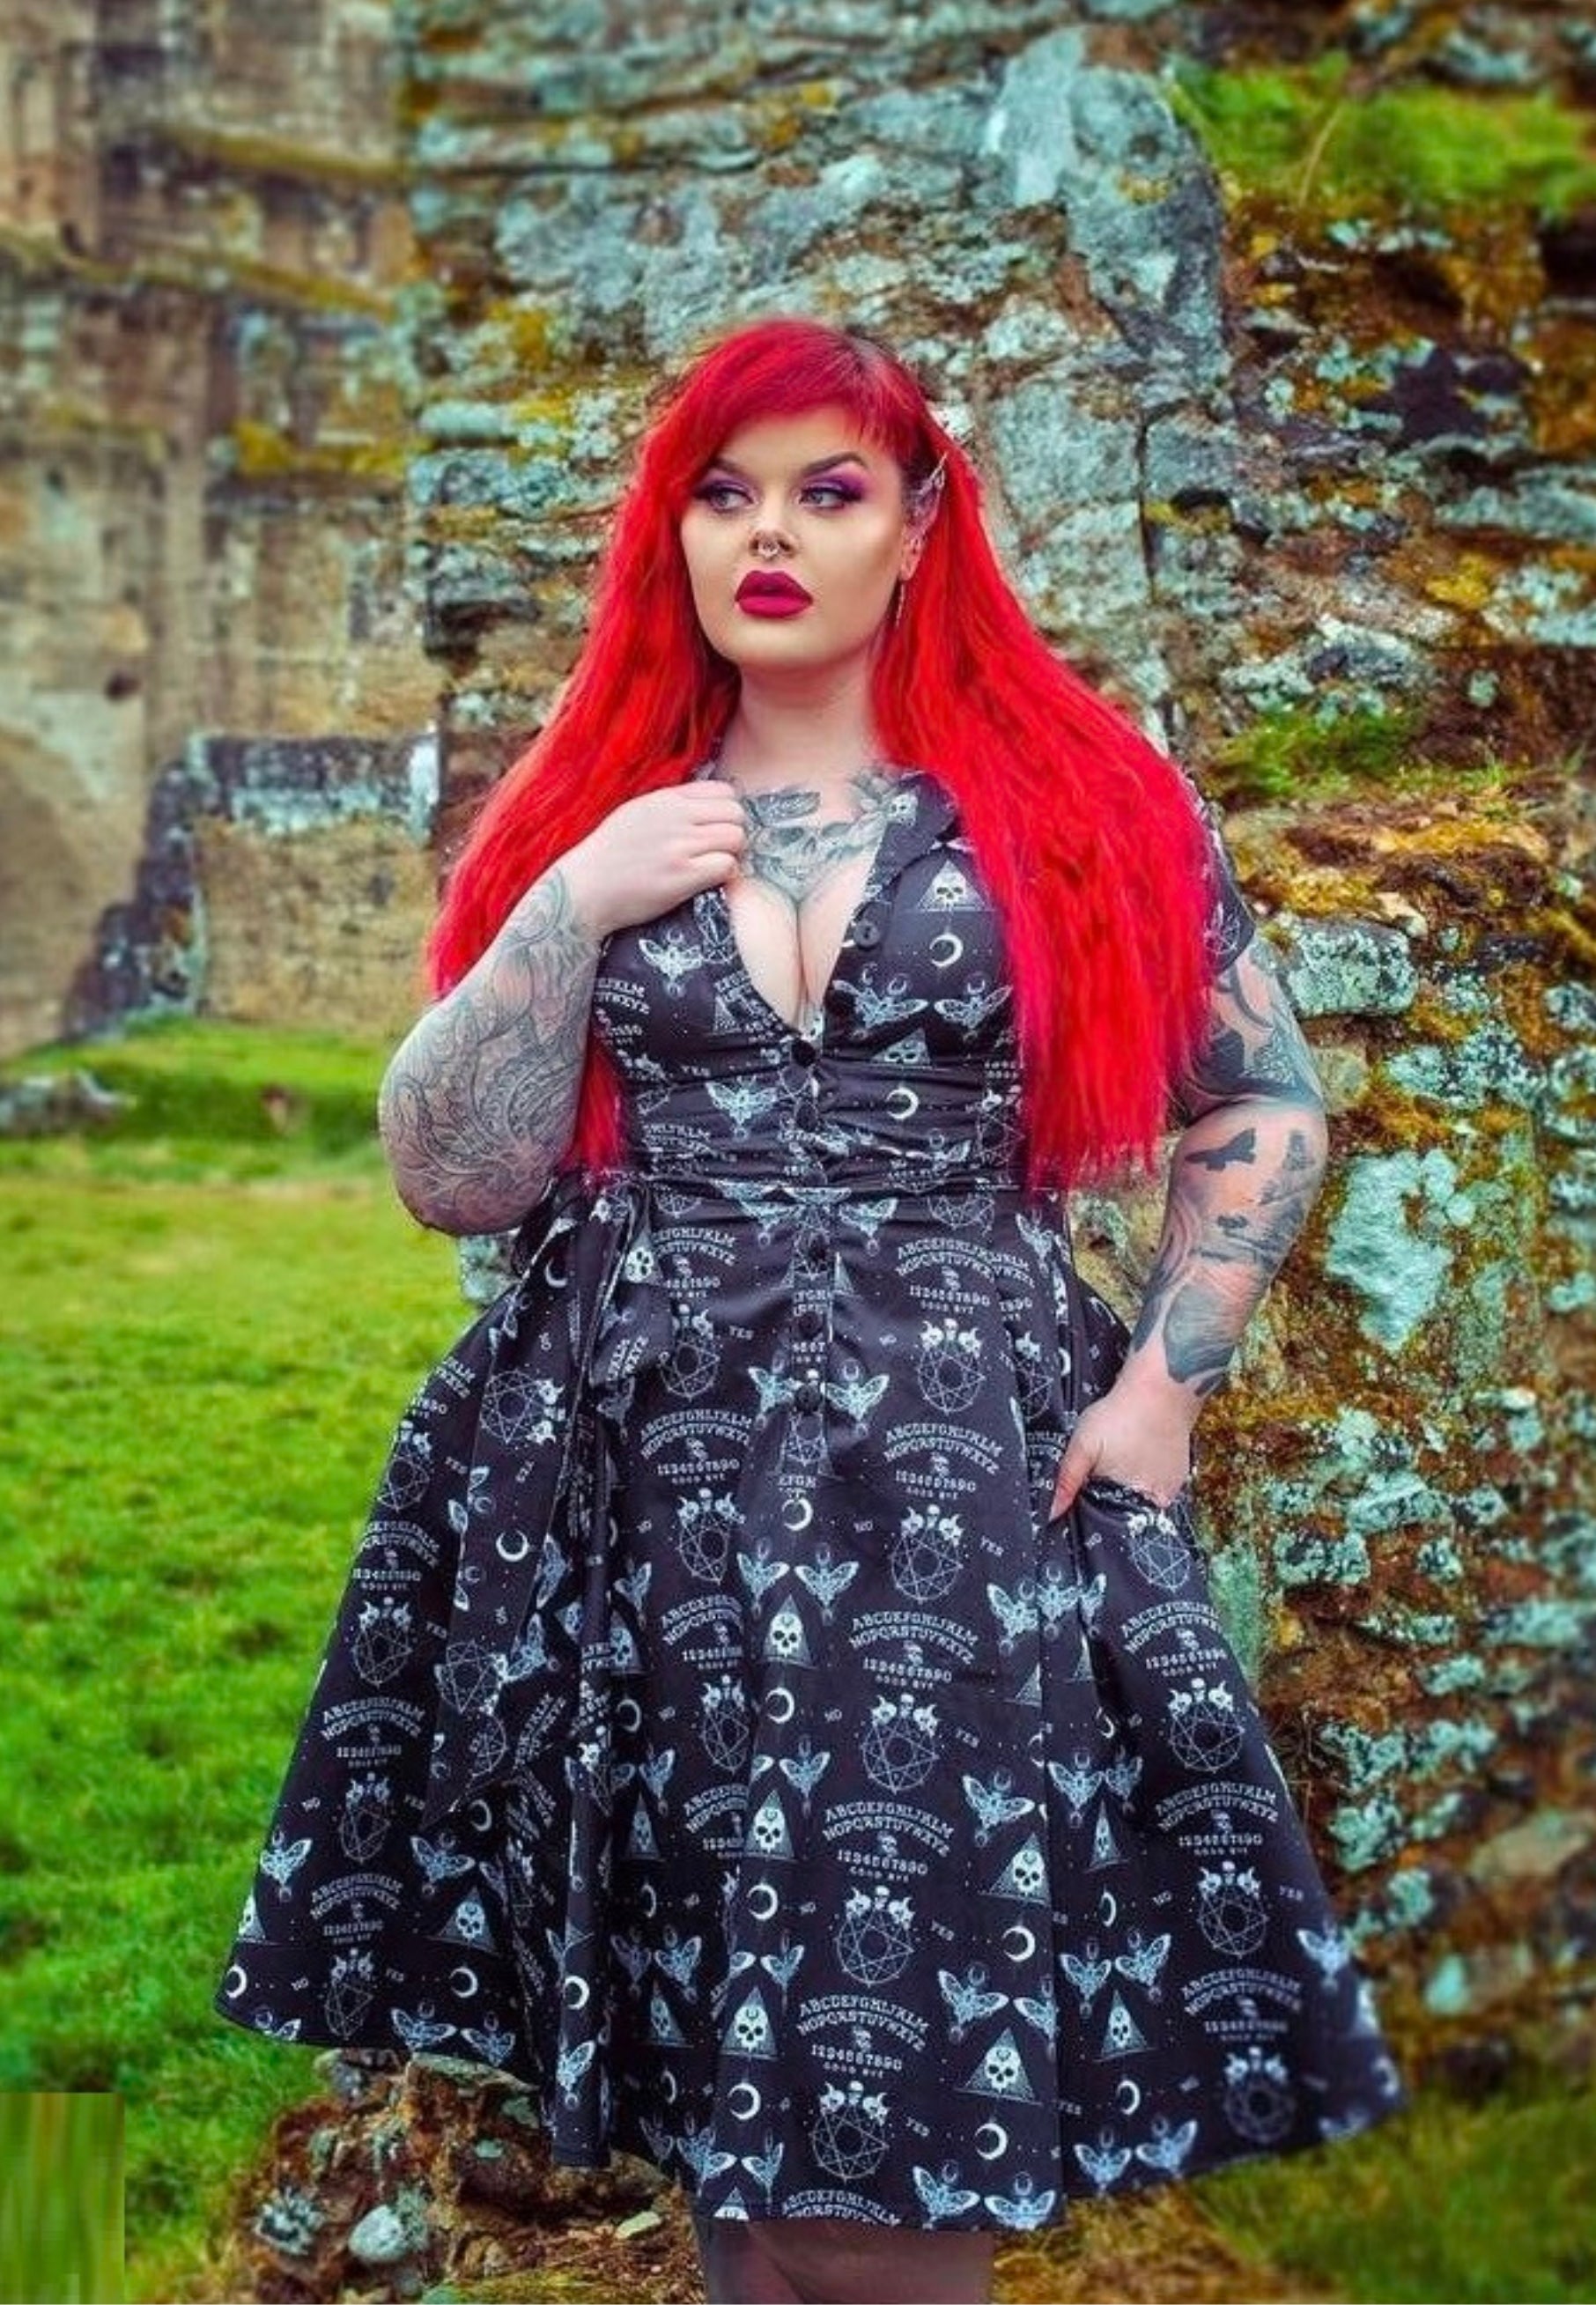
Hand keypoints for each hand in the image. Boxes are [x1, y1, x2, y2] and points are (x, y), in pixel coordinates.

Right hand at [557, 783, 747, 939]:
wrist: (582, 890)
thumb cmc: (608, 857)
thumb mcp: (635, 814)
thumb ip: (670, 806)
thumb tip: (705, 806)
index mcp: (665, 799)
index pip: (724, 791)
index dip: (726, 812)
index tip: (715, 830)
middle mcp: (675, 817)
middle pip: (736, 814)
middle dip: (733, 834)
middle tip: (718, 852)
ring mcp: (679, 846)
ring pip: (736, 838)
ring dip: (731, 854)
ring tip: (711, 867)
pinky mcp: (682, 876)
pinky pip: (727, 865)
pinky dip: (724, 875)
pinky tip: (706, 881)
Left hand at [1049, 1384, 1194, 1517]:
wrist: (1162, 1384)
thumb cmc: (1121, 1414)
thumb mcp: (1083, 1445)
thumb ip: (1066, 1481)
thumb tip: (1050, 1514)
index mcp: (1137, 1500)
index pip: (1111, 1522)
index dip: (1095, 1511)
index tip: (1085, 1495)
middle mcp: (1160, 1500)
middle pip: (1126, 1510)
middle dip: (1110, 1496)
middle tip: (1101, 1469)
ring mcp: (1172, 1485)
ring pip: (1141, 1494)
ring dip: (1127, 1483)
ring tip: (1119, 1456)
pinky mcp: (1179, 1470)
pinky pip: (1154, 1480)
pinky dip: (1142, 1472)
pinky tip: (1134, 1452)